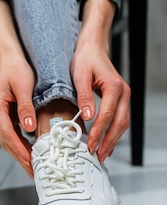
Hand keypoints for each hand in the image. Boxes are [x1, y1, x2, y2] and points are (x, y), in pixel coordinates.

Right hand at [0, 55, 36, 176]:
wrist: (12, 57)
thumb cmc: (16, 68)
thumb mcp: (23, 86)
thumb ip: (25, 107)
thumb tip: (29, 128)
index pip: (7, 135)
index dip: (19, 150)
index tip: (30, 162)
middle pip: (7, 142)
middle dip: (20, 158)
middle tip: (34, 172)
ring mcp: (1, 116)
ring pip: (10, 140)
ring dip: (21, 153)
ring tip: (35, 167)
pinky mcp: (8, 115)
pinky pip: (14, 134)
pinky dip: (22, 144)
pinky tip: (33, 151)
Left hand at [71, 42, 130, 161]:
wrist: (92, 49)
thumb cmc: (85, 59)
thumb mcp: (80, 75)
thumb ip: (84, 96)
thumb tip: (87, 116)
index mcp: (114, 87)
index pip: (108, 115)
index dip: (99, 132)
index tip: (90, 145)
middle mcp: (123, 93)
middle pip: (120, 123)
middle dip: (109, 141)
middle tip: (98, 155)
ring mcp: (124, 97)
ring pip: (122, 124)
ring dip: (113, 140)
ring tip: (101, 154)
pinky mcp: (120, 100)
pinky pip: (120, 120)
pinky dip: (114, 133)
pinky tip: (106, 144)